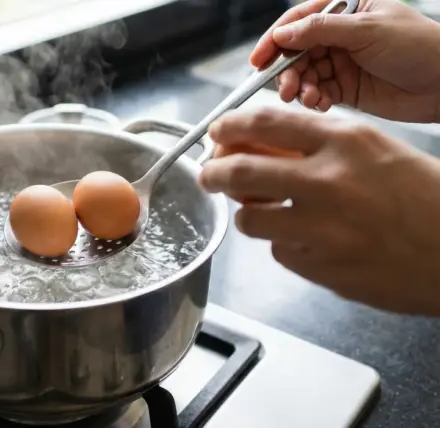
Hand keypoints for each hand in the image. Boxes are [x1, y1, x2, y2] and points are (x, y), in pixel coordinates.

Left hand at [199, 107, 439, 315]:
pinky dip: (285, 245)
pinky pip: (280, 252)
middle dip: (213, 173)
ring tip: (261, 213)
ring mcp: (320, 228)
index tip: (218, 132)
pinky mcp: (319, 267)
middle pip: (240, 171)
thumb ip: (322, 147)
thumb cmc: (427, 201)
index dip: (231, 126)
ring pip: (251, 219)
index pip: (266, 122)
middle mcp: (328, 182)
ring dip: (249, 215)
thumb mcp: (379, 153)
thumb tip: (263, 147)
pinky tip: (308, 242)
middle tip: (209, 175)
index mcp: (346, 143)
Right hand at [252, 0, 439, 122]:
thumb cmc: (420, 46)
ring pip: (303, 75)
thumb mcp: (367, 30)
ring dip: (300, 88)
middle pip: (295, 51)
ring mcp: (341, 62)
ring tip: (308, 98)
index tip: (259, 59)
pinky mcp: (345, 88)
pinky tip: (321, 104)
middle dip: (287, 71)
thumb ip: (321, 30)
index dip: (274, 40)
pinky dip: (314, 100)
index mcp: (344, 10)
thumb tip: (283, 33)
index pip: (298, 21)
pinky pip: (317, 93)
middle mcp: (339, 35)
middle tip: (287, 89)